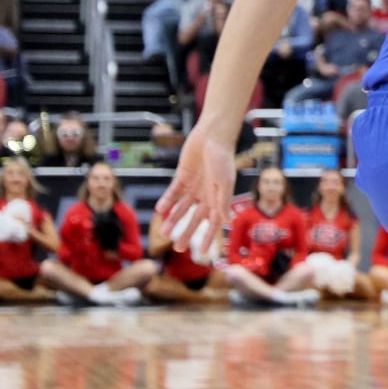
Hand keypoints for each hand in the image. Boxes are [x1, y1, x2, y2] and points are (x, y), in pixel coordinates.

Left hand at [154, 129, 235, 261]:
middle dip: (188, 232)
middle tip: (179, 248)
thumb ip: (222, 201)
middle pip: (195, 218)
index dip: (210, 238)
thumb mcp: (224, 181)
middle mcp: (206, 194)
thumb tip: (226, 222)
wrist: (212, 135)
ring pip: (182, 208)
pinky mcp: (182, 176)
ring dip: (174, 220)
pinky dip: (167, 201)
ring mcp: (193, 186)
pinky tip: (160, 210)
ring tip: (164, 232)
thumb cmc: (223, 157)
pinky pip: (173, 192)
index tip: (206, 253)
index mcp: (219, 197)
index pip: (214, 222)